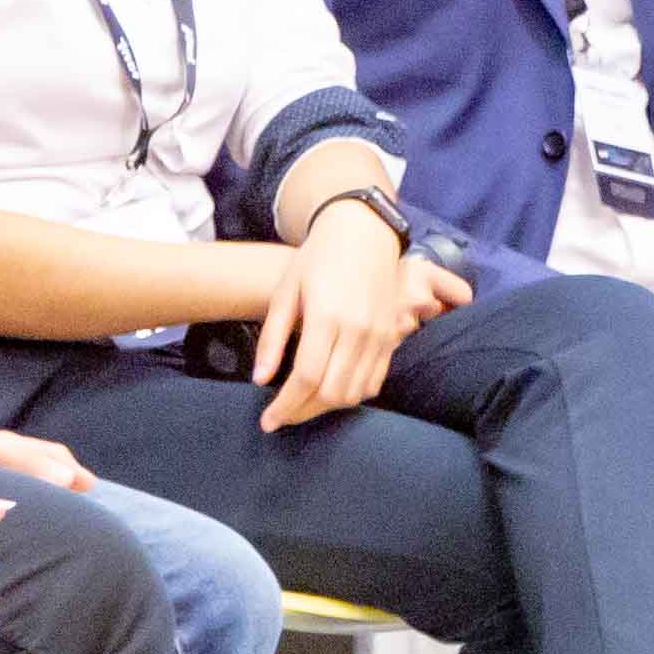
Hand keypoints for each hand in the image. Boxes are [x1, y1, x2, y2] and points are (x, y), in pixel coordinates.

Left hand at [255, 205, 465, 431]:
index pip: (306, 378)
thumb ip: (273, 338)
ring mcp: (380, 336)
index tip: (267, 422)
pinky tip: (331, 391)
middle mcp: (358, 330)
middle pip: (331, 393)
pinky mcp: (392, 337)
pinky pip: (374, 382)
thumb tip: (260, 381)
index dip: (285, 406)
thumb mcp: (285, 291)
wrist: (363, 232)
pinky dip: (352, 395)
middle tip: (281, 414)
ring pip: (354, 393)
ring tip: (302, 404)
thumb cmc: (317, 258)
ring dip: (326, 407)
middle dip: (302, 412)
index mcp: (327, 317)